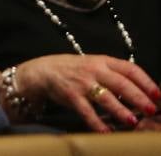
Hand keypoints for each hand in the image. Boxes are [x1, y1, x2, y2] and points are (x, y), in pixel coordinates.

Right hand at [16, 54, 160, 132]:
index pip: (129, 68)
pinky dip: (96, 123)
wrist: (43, 71)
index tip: (158, 94)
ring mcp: (82, 83)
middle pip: (120, 83)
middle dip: (138, 97)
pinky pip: (86, 111)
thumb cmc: (74, 70)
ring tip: (132, 121)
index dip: (145, 81)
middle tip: (151, 109)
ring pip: (105, 97)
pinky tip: (106, 132)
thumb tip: (142, 92)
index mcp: (103, 61)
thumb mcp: (94, 65)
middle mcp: (94, 70)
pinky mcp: (71, 96)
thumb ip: (114, 74)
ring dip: (120, 110)